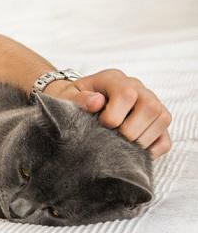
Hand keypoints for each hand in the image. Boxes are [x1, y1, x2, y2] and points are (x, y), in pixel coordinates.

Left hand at [45, 69, 171, 158]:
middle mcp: (137, 87)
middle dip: (130, 130)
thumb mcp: (67, 97)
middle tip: (112, 138)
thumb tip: (97, 102)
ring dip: (142, 139)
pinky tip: (133, 153)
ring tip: (121, 145)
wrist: (75, 103)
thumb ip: (78, 99)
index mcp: (113, 79)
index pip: (127, 94)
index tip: (101, 125)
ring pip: (163, 119)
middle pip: (151, 106)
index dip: (114, 116)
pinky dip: (152, 149)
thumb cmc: (70, 100)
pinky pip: (165, 138)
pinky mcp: (154, 122)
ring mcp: (149, 103)